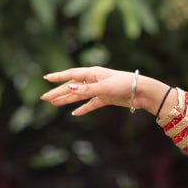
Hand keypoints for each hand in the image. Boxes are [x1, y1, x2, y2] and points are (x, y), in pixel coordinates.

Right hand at [41, 66, 166, 115]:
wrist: (142, 92)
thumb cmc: (125, 84)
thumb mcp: (105, 87)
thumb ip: (87, 89)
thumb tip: (70, 88)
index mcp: (92, 73)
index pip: (71, 74)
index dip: (58, 77)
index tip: (46, 78)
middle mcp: (94, 80)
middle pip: (72, 87)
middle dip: (58, 92)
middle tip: (44, 98)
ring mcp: (99, 90)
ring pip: (79, 95)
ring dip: (67, 100)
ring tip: (54, 103)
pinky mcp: (106, 98)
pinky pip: (91, 104)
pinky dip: (83, 108)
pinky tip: (74, 113)